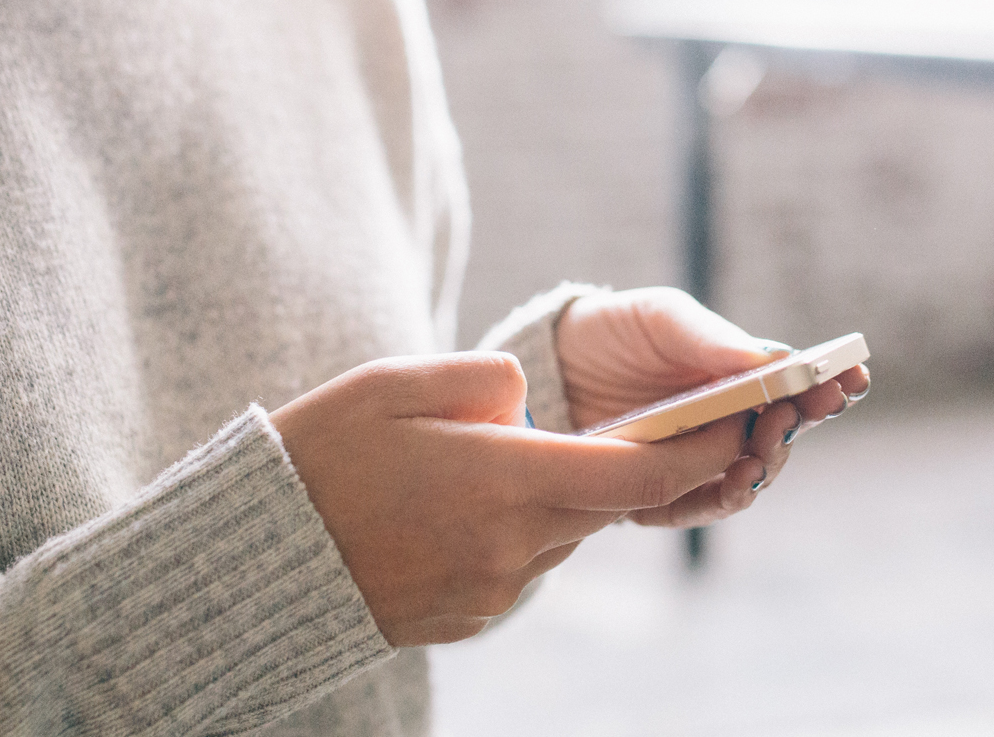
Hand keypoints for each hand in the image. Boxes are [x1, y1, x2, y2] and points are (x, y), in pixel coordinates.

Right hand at [269, 352, 748, 646]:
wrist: (255, 560)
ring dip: (562, 494)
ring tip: (505, 456)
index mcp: (506, 481)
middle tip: (658, 425)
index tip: (739, 422)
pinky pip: (521, 563)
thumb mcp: (398, 383)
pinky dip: (518, 528)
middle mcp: (513, 546)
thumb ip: (487, 378)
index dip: (700, 447)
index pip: (639, 471)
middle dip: (640, 465)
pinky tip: (464, 503)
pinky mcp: (469, 616)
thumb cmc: (321, 455)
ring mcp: (492, 590)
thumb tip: (532, 396)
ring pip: (564, 532)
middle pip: (609, 502)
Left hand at [554, 287, 869, 528]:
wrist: (545, 368)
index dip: (832, 384)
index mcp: (740, 374)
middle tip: (798, 413)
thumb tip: (771, 358)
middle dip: (798, 426)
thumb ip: (709, 338)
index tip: (853, 378)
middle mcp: (727, 422)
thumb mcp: (660, 318)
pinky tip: (728, 483)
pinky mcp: (657, 491)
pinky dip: (717, 499)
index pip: (798, 384)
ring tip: (758, 452)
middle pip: (781, 434)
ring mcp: (695, 459)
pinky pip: (696, 506)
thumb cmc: (613, 332)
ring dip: (762, 467)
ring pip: (748, 475)